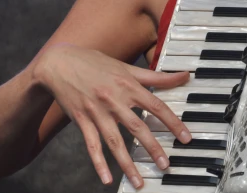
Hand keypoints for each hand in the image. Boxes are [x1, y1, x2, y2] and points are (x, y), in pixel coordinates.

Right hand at [32, 44, 191, 188]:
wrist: (60, 64)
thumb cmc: (98, 64)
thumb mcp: (128, 68)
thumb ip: (157, 76)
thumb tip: (185, 75)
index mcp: (129, 86)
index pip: (157, 107)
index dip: (173, 123)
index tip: (186, 138)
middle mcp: (114, 100)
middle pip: (137, 127)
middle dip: (152, 148)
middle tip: (165, 165)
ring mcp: (97, 112)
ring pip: (114, 141)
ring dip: (127, 163)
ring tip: (139, 181)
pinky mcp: (82, 121)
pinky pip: (91, 145)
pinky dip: (99, 163)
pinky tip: (106, 179)